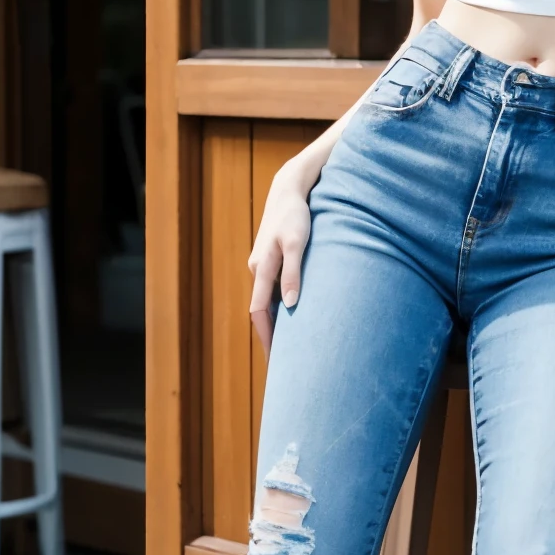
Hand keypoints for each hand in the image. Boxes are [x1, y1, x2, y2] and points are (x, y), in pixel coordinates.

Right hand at [248, 164, 313, 355]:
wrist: (288, 190)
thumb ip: (293, 272)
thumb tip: (290, 305)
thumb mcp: (296, 242)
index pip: (259, 312)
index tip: (274, 360)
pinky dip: (278, 307)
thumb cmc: (296, 215)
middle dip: (269, 337)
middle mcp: (258, 269)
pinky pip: (272, 291)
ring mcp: (263, 265)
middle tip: (281, 363)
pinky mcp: (271, 261)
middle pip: (261, 311)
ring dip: (275, 323)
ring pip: (266, 301)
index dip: (266, 337)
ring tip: (289, 347)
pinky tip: (292, 318)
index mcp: (262, 268)